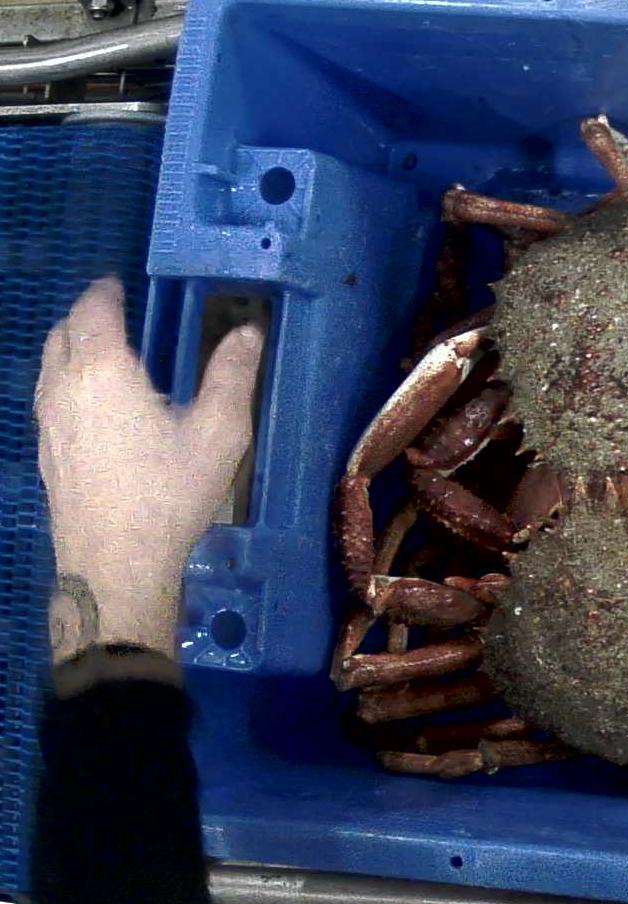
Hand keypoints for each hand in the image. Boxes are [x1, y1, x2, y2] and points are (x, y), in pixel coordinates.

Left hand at [34, 278, 261, 662]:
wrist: (115, 558)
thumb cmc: (170, 492)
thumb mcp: (219, 433)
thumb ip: (232, 376)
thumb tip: (247, 331)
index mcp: (105, 370)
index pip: (94, 311)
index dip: (106, 293)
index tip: (120, 286)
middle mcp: (64, 385)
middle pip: (62, 332)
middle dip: (86, 314)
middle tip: (112, 311)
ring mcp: (48, 419)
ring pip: (49, 363)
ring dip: (71, 345)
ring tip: (101, 350)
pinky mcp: (46, 449)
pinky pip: (49, 394)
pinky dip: (66, 377)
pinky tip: (92, 402)